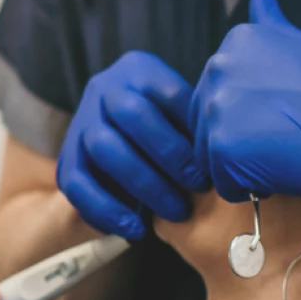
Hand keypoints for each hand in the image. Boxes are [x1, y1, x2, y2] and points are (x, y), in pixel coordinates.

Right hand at [57, 51, 205, 240]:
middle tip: (198, 185)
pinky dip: (108, 209)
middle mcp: (104, 89)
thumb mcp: (184, 120)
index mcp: (138, 70)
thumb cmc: (168, 136)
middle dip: (169, 154)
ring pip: (105, 148)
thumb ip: (199, 125)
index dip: (191, 129)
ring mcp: (81, 122)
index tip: (214, 163)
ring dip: (145, 184)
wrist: (117, 155)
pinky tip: (136, 228)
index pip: (166, 92)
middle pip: (131, 114)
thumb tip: (233, 149)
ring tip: (175, 210)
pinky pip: (78, 185)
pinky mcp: (67, 159)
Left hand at [191, 0, 300, 204]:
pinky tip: (286, 170)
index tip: (288, 111)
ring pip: (212, 156)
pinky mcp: (223, 149)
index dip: (253, 114)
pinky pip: (224, 184)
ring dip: (247, 165)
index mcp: (236, 41)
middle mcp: (218, 67)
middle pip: (208, 124)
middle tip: (290, 135)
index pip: (218, 93)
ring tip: (289, 151)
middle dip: (243, 139)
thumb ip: (270, 28)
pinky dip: (252, 189)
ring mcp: (218, 107)